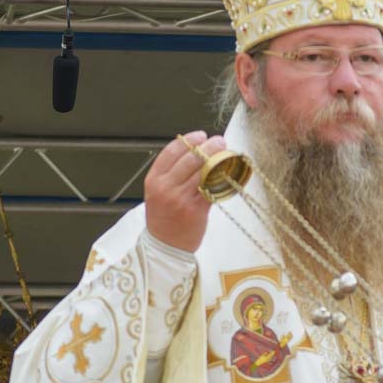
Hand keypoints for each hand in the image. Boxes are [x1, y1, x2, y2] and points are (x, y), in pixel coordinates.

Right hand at [144, 131, 229, 250]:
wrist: (165, 247)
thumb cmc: (163, 218)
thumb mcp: (157, 192)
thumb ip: (170, 173)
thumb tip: (194, 152)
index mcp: (154, 179)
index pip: (171, 151)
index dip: (189, 140)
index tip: (201, 135)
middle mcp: (166, 187)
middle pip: (191, 158)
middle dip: (208, 146)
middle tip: (220, 141)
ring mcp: (181, 198)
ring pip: (204, 171)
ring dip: (219, 160)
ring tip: (227, 154)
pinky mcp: (197, 209)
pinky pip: (212, 188)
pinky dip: (222, 179)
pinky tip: (228, 173)